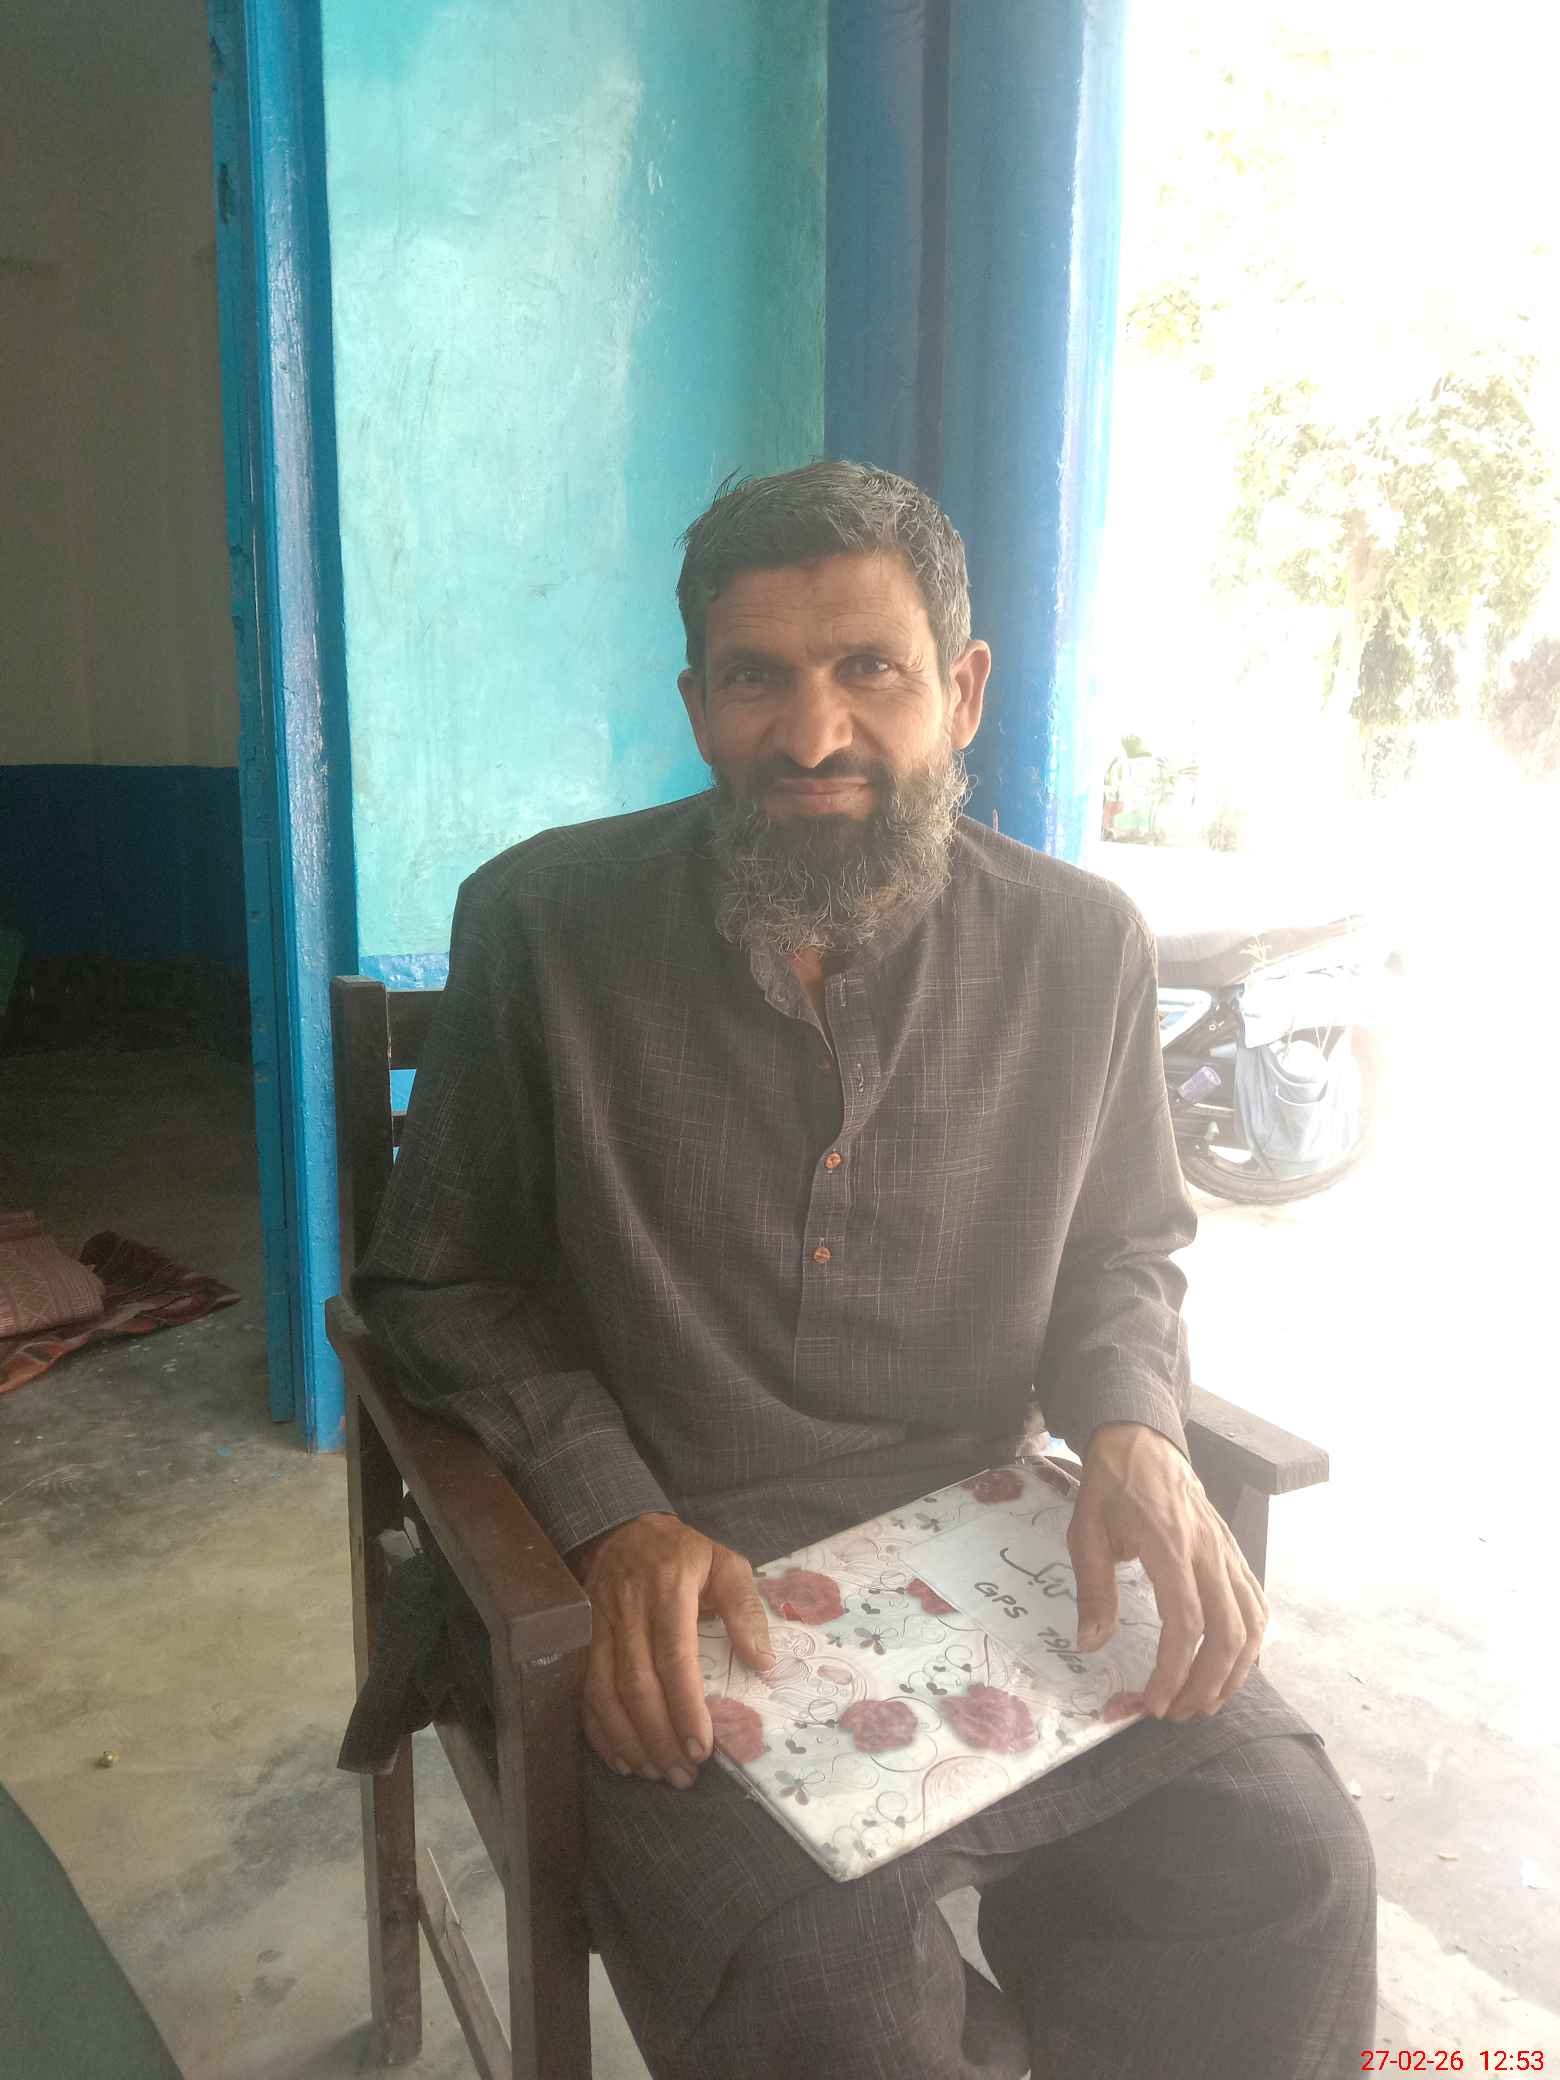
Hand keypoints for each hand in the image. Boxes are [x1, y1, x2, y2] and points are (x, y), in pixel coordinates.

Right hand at [574, 1512, 773, 1784]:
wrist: (622, 1532)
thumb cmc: (682, 1554)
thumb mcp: (725, 1563)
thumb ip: (745, 1608)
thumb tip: (763, 1662)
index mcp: (668, 1589)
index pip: (674, 1657)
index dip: (685, 1707)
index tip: (702, 1747)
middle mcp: (628, 1610)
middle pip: (637, 1685)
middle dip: (660, 1737)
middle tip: (684, 1774)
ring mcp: (598, 1626)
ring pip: (605, 1694)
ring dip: (630, 1741)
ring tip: (657, 1773)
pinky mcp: (580, 1641)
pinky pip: (583, 1692)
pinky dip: (599, 1732)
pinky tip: (622, 1758)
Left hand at [1068, 1423, 1266, 1721]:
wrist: (1141, 1441)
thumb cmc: (1109, 1487)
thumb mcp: (1085, 1532)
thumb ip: (1092, 1590)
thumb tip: (1089, 1646)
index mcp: (1169, 1546)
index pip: (1186, 1622)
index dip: (1173, 1670)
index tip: (1151, 1702)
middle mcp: (1209, 1552)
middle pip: (1229, 1634)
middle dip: (1206, 1685)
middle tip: (1174, 1712)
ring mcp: (1228, 1552)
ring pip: (1253, 1626)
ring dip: (1233, 1674)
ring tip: (1201, 1701)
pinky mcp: (1235, 1554)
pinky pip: (1257, 1607)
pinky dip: (1251, 1645)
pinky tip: (1229, 1668)